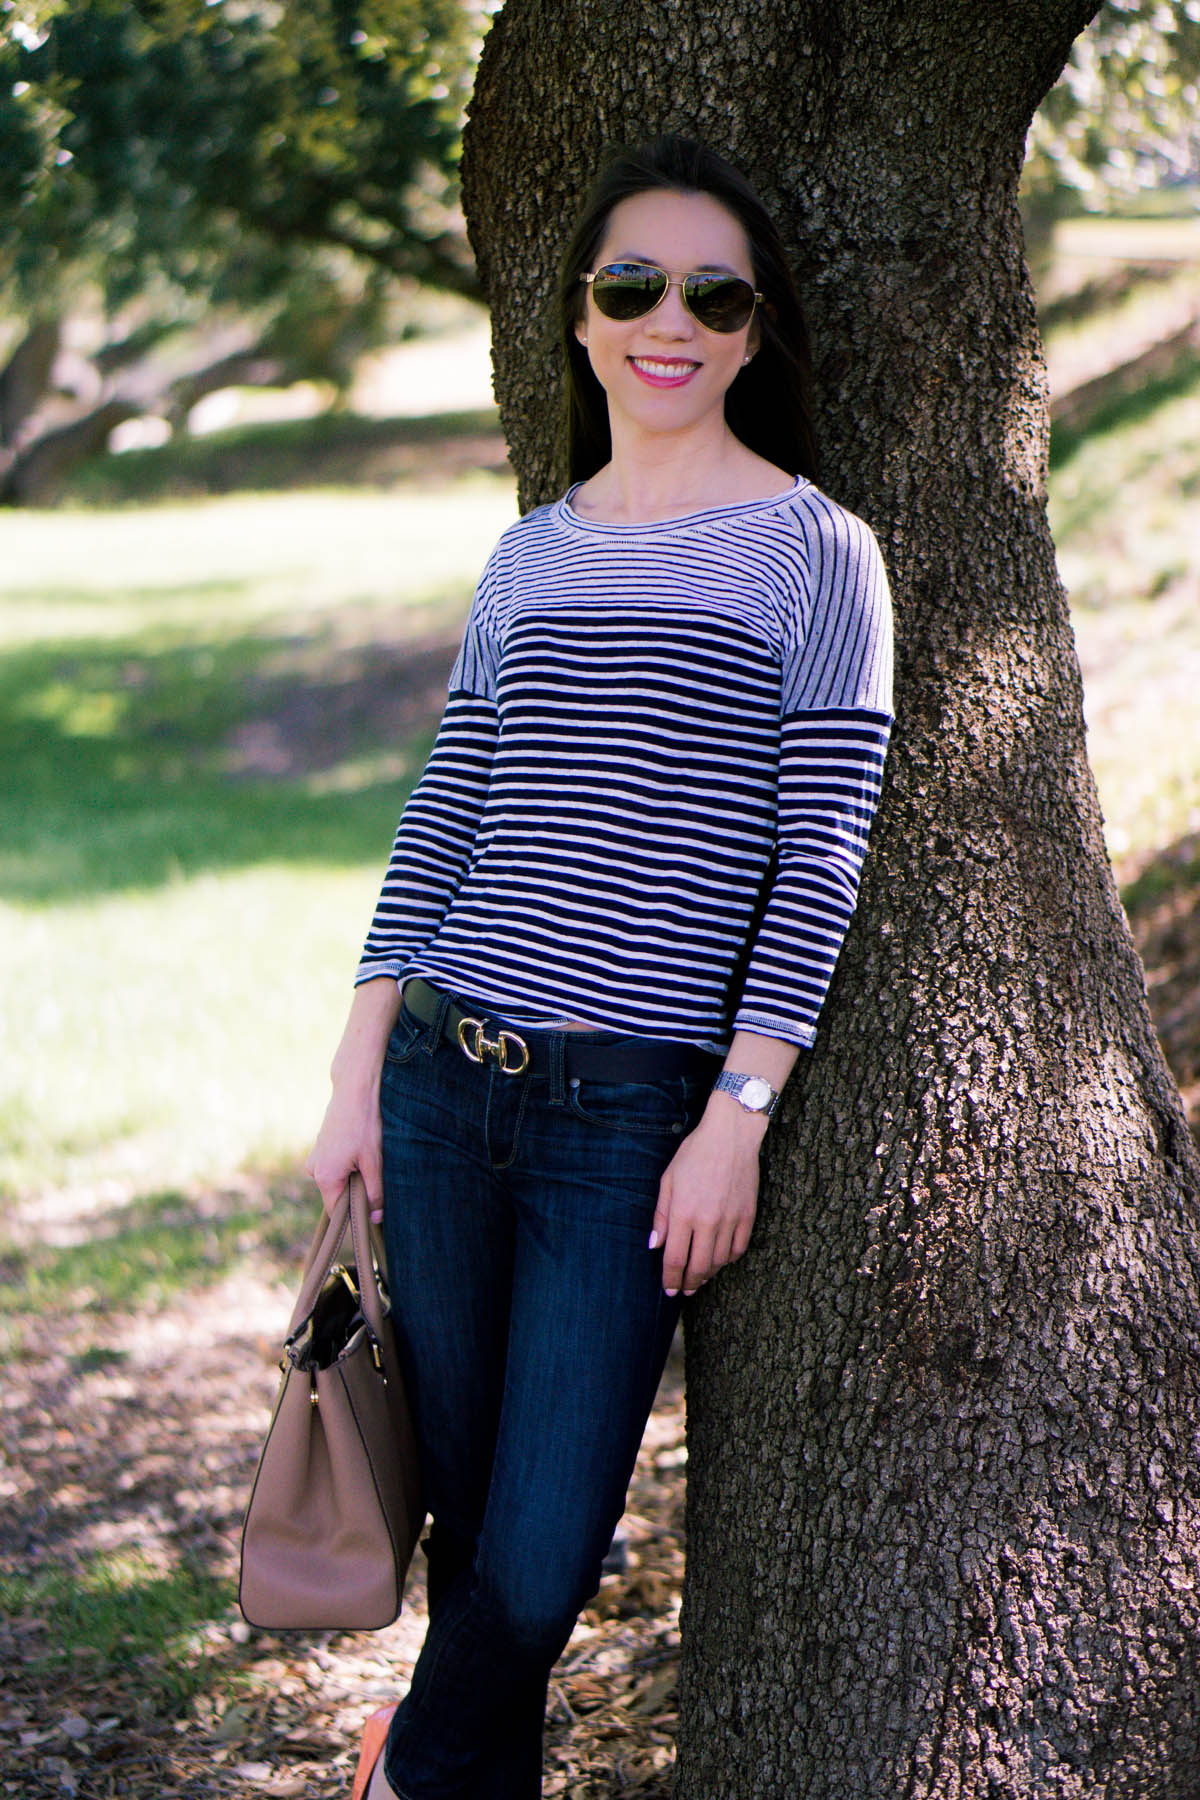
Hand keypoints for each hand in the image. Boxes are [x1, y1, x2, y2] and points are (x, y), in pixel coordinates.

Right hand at [306, 977, 401, 1220]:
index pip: (336, 1212)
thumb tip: (376, 1218)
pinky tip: (360, 1149)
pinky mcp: (321, 1147)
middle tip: (375, 1177)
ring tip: (368, 1158)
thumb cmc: (364, 1126)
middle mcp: (314, 1170)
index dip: (353, 1217)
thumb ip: (375, 1193)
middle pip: (336, 1195)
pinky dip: (348, 1164)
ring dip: (353, 1177)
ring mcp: (315, 1157)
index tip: (371, 1213)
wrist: (354, 1091)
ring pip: (336, 1180)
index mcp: (324, 1177)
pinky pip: (334, 1166)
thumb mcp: (375, 1163)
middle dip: (355, 1193)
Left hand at [651, 1093, 764, 1294]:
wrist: (731, 1135)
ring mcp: (730, 1220)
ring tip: (700, 1278)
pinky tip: (721, 1260)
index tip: (668, 1289)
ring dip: (708, 1275)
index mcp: (683, 1213)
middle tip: (684, 1291)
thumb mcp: (668, 1180)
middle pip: (698, 1267)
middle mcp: (707, 1221)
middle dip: (689, 1284)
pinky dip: (728, 1260)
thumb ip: (661, 1216)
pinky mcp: (748, 1216)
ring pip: (719, 1262)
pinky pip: (739, 1249)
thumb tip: (654, 1245)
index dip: (670, 1279)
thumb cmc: (695, 1153)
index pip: (675, 1259)